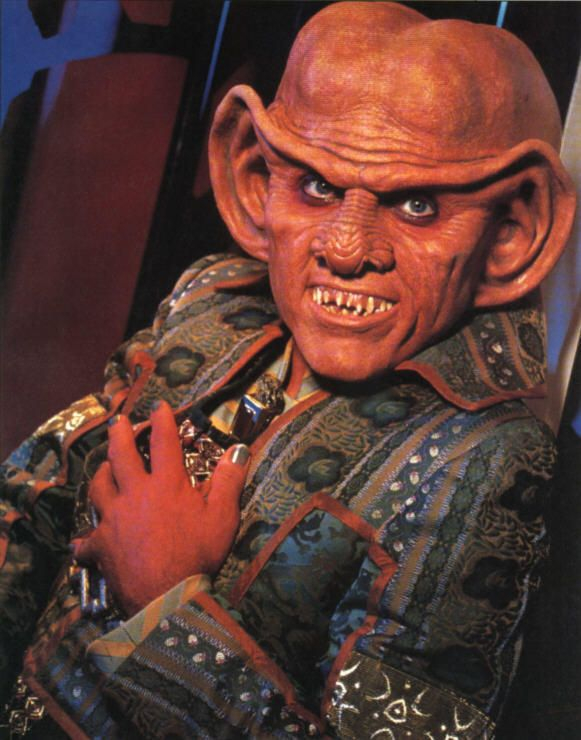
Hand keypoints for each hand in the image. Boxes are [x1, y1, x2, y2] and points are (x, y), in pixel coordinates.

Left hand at [72, 401, 248, 615]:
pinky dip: (85, 541)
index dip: (162, 420)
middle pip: (121, 456)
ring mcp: (113, 519)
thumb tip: (239, 450)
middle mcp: (134, 494)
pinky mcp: (101, 546)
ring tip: (104, 468)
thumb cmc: (197, 553)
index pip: (163, 442)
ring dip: (101, 474)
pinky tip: (81, 544)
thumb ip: (229, 480)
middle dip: (119, 434)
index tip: (160, 405)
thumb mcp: (223, 516)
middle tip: (118, 421)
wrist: (166, 597)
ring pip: (99, 488)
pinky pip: (87, 541)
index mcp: (166, 484)